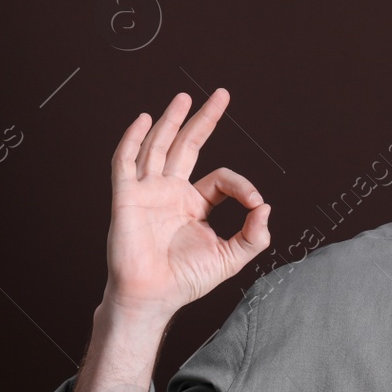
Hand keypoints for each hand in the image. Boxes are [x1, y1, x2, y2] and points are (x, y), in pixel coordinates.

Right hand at [103, 89, 270, 317]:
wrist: (153, 297)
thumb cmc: (185, 280)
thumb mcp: (231, 258)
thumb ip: (253, 235)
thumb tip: (266, 207)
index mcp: (195, 204)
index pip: (221, 178)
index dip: (242, 185)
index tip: (255, 203)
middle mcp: (171, 192)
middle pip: (188, 146)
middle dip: (204, 119)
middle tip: (221, 94)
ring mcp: (148, 192)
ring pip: (159, 147)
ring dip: (171, 121)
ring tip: (184, 97)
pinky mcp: (126, 197)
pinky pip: (126, 162)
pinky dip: (132, 139)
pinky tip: (145, 120)